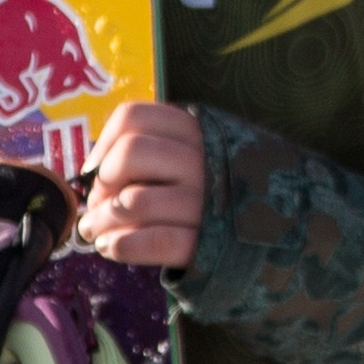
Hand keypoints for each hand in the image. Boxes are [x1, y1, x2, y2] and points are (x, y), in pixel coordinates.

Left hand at [80, 99, 209, 268]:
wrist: (273, 231)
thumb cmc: (210, 191)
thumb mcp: (189, 157)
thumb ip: (146, 153)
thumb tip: (90, 174)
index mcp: (196, 131)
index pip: (133, 117)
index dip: (103, 144)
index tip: (98, 170)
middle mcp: (204, 160)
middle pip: (131, 153)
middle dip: (103, 181)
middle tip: (101, 201)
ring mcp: (208, 203)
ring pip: (134, 202)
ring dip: (102, 220)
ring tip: (96, 232)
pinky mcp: (207, 244)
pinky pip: (154, 241)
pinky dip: (122, 245)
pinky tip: (111, 247)